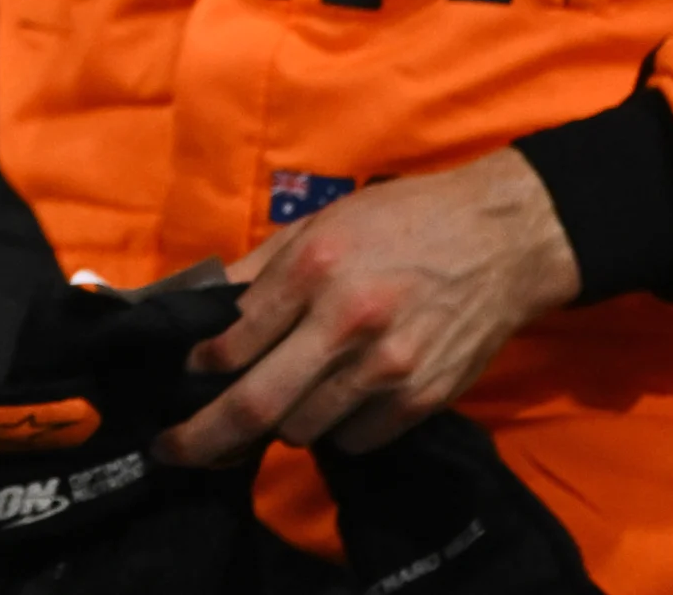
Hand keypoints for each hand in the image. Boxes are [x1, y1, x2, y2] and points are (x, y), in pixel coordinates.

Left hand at [157, 150, 580, 461]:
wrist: (498, 240)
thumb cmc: (400, 222)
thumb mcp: (321, 224)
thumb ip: (261, 270)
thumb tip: (204, 306)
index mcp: (314, 268)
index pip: (235, 341)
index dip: (200, 368)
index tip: (186, 376)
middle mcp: (348, 323)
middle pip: (259, 405)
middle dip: (204, 437)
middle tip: (173, 449)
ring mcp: (389, 369)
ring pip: (304, 430)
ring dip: (280, 422)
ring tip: (284, 395)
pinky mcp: (423, 400)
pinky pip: (354, 441)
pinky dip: (333, 430)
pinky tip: (338, 397)